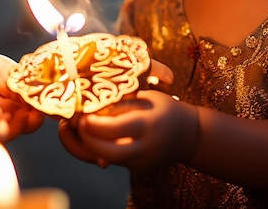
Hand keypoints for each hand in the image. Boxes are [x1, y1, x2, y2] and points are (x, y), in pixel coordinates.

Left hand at [59, 90, 198, 171]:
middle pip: (109, 152)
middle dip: (88, 140)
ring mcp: (143, 161)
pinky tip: (94, 138)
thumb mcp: (147, 98)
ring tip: (83, 131)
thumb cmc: (166, 108)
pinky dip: (102, 151)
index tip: (82, 115)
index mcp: (148, 124)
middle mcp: (145, 147)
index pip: (115, 128)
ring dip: (91, 147)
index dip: (95, 124)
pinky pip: (116, 162)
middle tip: (78, 124)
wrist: (189, 135)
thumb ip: (123, 103)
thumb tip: (93, 105)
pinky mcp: (140, 169)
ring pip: (110, 160)